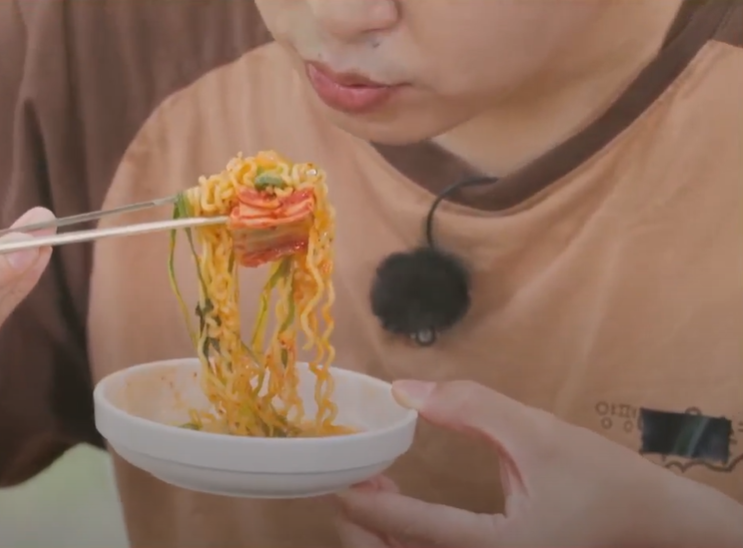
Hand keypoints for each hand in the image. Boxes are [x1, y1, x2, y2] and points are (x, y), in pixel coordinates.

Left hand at [335, 380, 742, 547]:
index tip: (334, 477)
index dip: (364, 502)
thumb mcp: (537, 434)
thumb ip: (472, 408)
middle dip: (362, 530)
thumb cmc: (601, 480)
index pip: (410, 529)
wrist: (652, 522)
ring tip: (367, 488)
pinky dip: (405, 538)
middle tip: (344, 485)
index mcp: (494, 546)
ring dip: (381, 534)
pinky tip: (398, 504)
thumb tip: (404, 390)